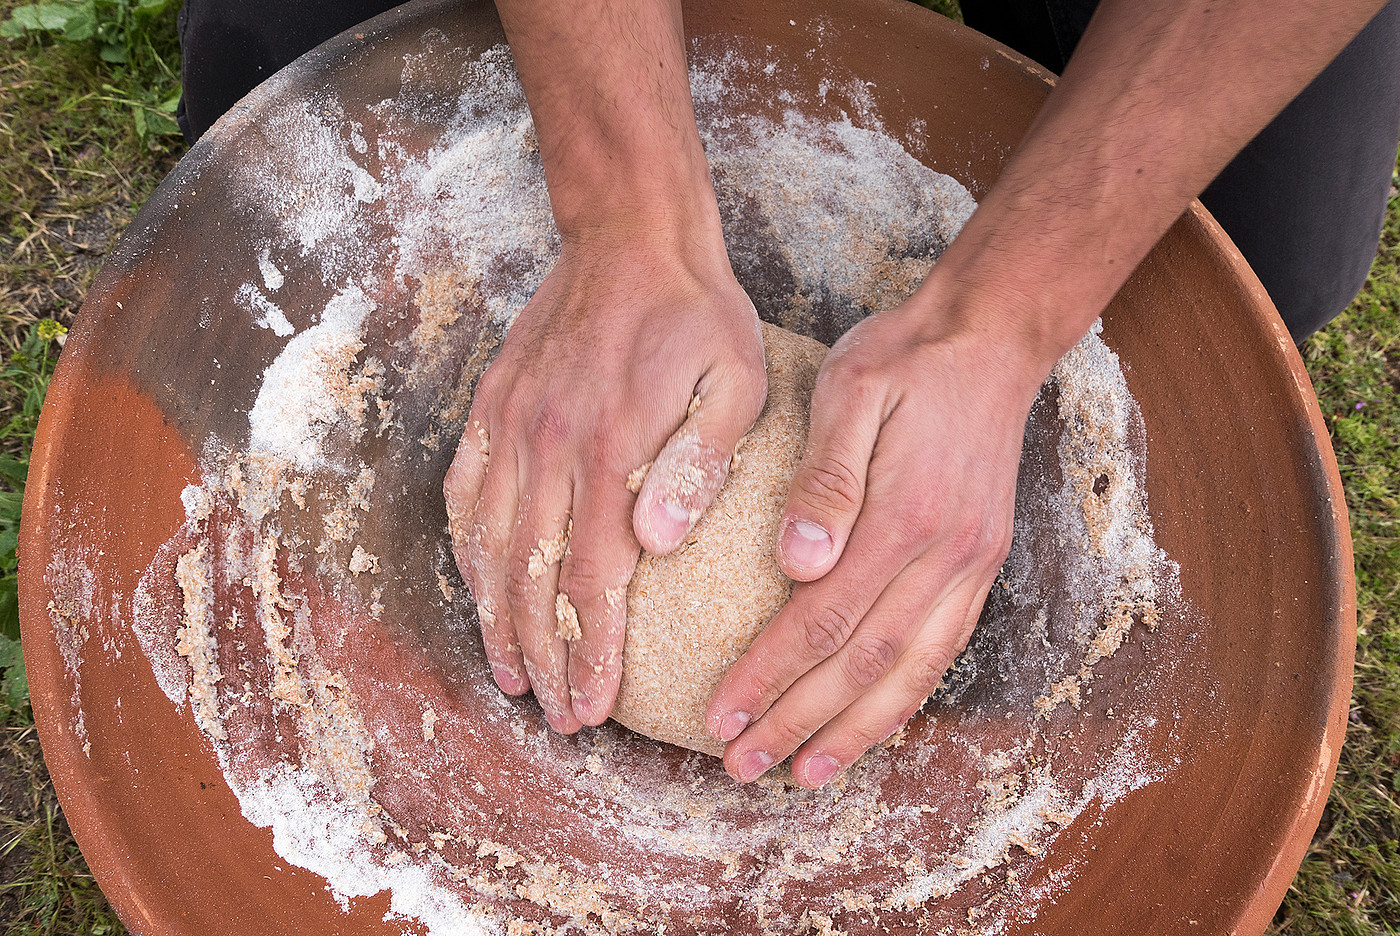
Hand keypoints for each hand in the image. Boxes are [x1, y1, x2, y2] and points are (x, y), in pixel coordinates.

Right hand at [443, 237, 765, 732]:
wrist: (632, 236)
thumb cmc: (696, 315)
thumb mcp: (734, 380)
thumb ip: (699, 461)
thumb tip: (655, 540)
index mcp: (611, 452)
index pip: (592, 579)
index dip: (592, 652)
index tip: (595, 707)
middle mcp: (549, 447)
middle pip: (534, 579)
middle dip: (546, 657)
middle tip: (559, 714)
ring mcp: (512, 427)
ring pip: (490, 546)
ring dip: (498, 618)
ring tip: (513, 675)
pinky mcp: (491, 406)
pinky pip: (462, 491)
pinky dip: (465, 550)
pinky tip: (476, 587)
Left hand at [704, 299, 1047, 786]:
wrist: (992, 338)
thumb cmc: (906, 358)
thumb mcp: (852, 391)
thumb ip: (825, 479)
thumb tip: (796, 563)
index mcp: (904, 516)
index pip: (824, 619)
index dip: (770, 676)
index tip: (720, 715)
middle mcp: (945, 556)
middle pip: (864, 665)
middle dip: (799, 722)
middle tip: (742, 765)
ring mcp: (970, 566)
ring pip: (910, 674)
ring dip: (854, 732)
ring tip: (804, 775)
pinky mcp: (980, 565)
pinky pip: (942, 651)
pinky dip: (904, 701)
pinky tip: (870, 727)